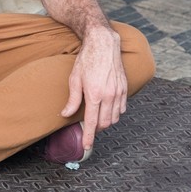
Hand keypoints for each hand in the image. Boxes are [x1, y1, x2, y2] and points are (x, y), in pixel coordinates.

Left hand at [60, 25, 127, 151]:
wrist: (104, 44)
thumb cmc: (87, 60)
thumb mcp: (74, 79)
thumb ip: (72, 100)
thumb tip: (65, 114)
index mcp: (94, 94)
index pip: (91, 122)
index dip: (89, 137)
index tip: (87, 147)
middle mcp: (109, 96)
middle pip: (104, 123)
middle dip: (96, 129)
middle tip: (89, 126)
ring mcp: (119, 92)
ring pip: (115, 118)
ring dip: (106, 122)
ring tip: (97, 117)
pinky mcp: (125, 88)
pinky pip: (122, 109)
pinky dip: (115, 113)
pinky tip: (108, 108)